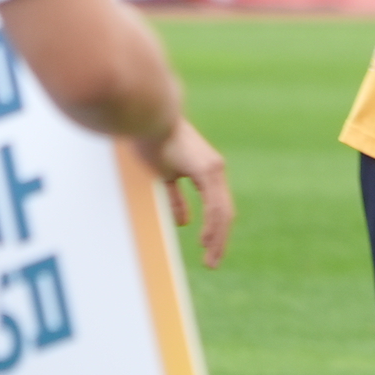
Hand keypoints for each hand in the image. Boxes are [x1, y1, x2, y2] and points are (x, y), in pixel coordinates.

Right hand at [136, 116, 233, 266]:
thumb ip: (176, 197)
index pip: (217, 206)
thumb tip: (183, 221)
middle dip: (219, 239)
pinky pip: (214, 204)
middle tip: (212, 262)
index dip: (215, 229)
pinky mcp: (207, 170)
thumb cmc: (151, 140)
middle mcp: (214, 170)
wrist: (150, 113)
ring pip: (222, 212)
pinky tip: (206, 241)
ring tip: (211, 259)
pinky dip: (212, 224)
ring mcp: (212, 169)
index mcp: (205, 171)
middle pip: (224, 212)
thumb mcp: (164, 175)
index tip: (207, 247)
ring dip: (217, 238)